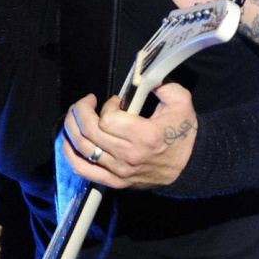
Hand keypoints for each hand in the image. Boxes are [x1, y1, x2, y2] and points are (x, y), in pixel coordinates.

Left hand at [62, 81, 197, 188]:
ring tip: (75, 115)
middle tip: (86, 102)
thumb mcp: (181, 103)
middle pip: (90, 132)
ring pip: (82, 148)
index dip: (106, 106)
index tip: (114, 102)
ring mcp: (119, 171)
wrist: (188, 167)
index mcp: (144, 136)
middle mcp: (128, 156)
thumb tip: (143, 76)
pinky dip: (70, 154)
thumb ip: (163, 85)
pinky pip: (82, 169)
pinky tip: (69, 140)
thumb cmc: (182, 133)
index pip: (108, 119)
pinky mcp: (113, 181)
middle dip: (81, 111)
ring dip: (71, 128)